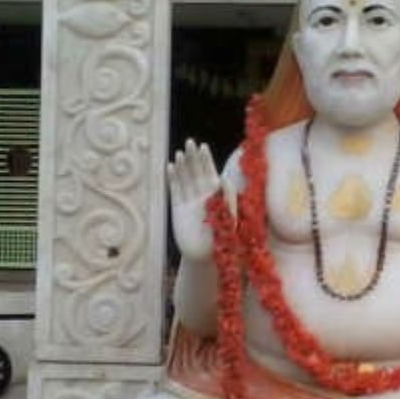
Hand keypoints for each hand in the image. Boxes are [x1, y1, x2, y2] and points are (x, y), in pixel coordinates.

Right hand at [166, 140, 222, 260]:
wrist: (205, 257)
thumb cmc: (222, 240)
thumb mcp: (228, 219)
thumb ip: (227, 201)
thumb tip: (225, 182)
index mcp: (217, 196)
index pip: (210, 173)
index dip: (206, 160)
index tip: (203, 147)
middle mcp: (203, 196)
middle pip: (196, 172)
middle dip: (194, 157)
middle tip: (190, 141)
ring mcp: (190, 201)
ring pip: (185, 179)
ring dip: (183, 166)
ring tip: (180, 153)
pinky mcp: (178, 209)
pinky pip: (175, 191)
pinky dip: (173, 179)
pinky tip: (171, 167)